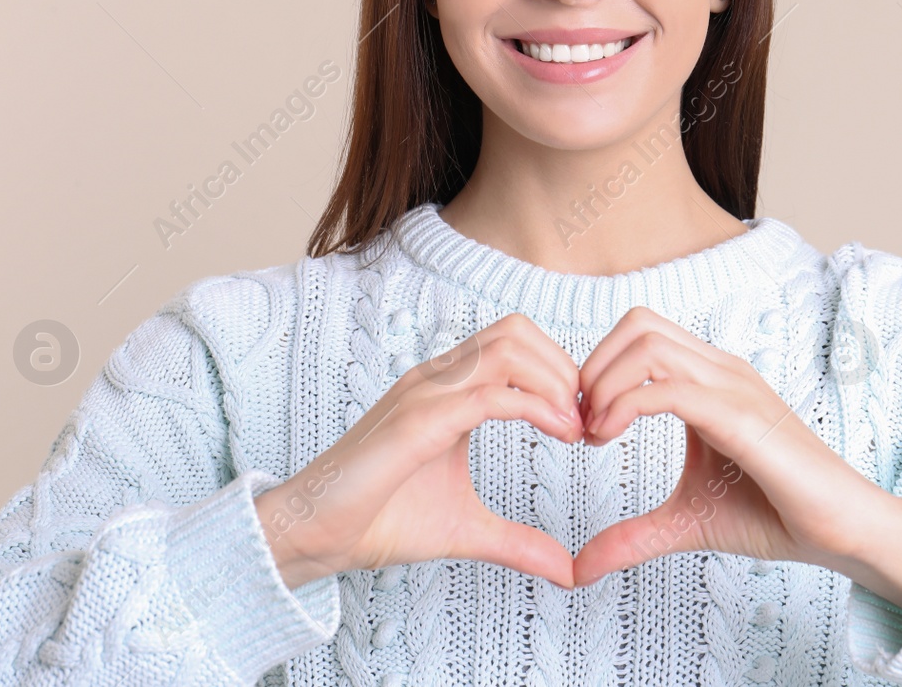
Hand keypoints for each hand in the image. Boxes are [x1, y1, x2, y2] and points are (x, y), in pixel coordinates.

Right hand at [254, 313, 584, 590]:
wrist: (314, 536)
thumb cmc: (378, 521)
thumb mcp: (467, 530)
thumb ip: (518, 542)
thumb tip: (568, 570)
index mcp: (447, 390)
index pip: (515, 344)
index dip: (560, 373)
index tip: (585, 422)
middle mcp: (436, 379)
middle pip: (517, 331)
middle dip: (564, 369)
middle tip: (587, 422)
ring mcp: (424, 394)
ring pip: (507, 347)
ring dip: (554, 381)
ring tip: (574, 427)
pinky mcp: (416, 421)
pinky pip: (488, 394)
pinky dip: (536, 407)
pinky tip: (559, 433)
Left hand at [570, 306, 901, 597]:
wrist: (840, 531)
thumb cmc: (775, 515)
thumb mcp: (686, 522)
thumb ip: (633, 536)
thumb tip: (579, 567)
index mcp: (709, 380)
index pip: (640, 333)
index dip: (598, 369)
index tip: (583, 425)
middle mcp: (720, 370)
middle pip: (637, 324)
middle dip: (592, 368)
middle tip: (581, 425)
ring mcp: (733, 387)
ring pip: (648, 344)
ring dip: (605, 383)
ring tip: (595, 434)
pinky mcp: (741, 416)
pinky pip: (670, 389)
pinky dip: (625, 405)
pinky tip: (610, 439)